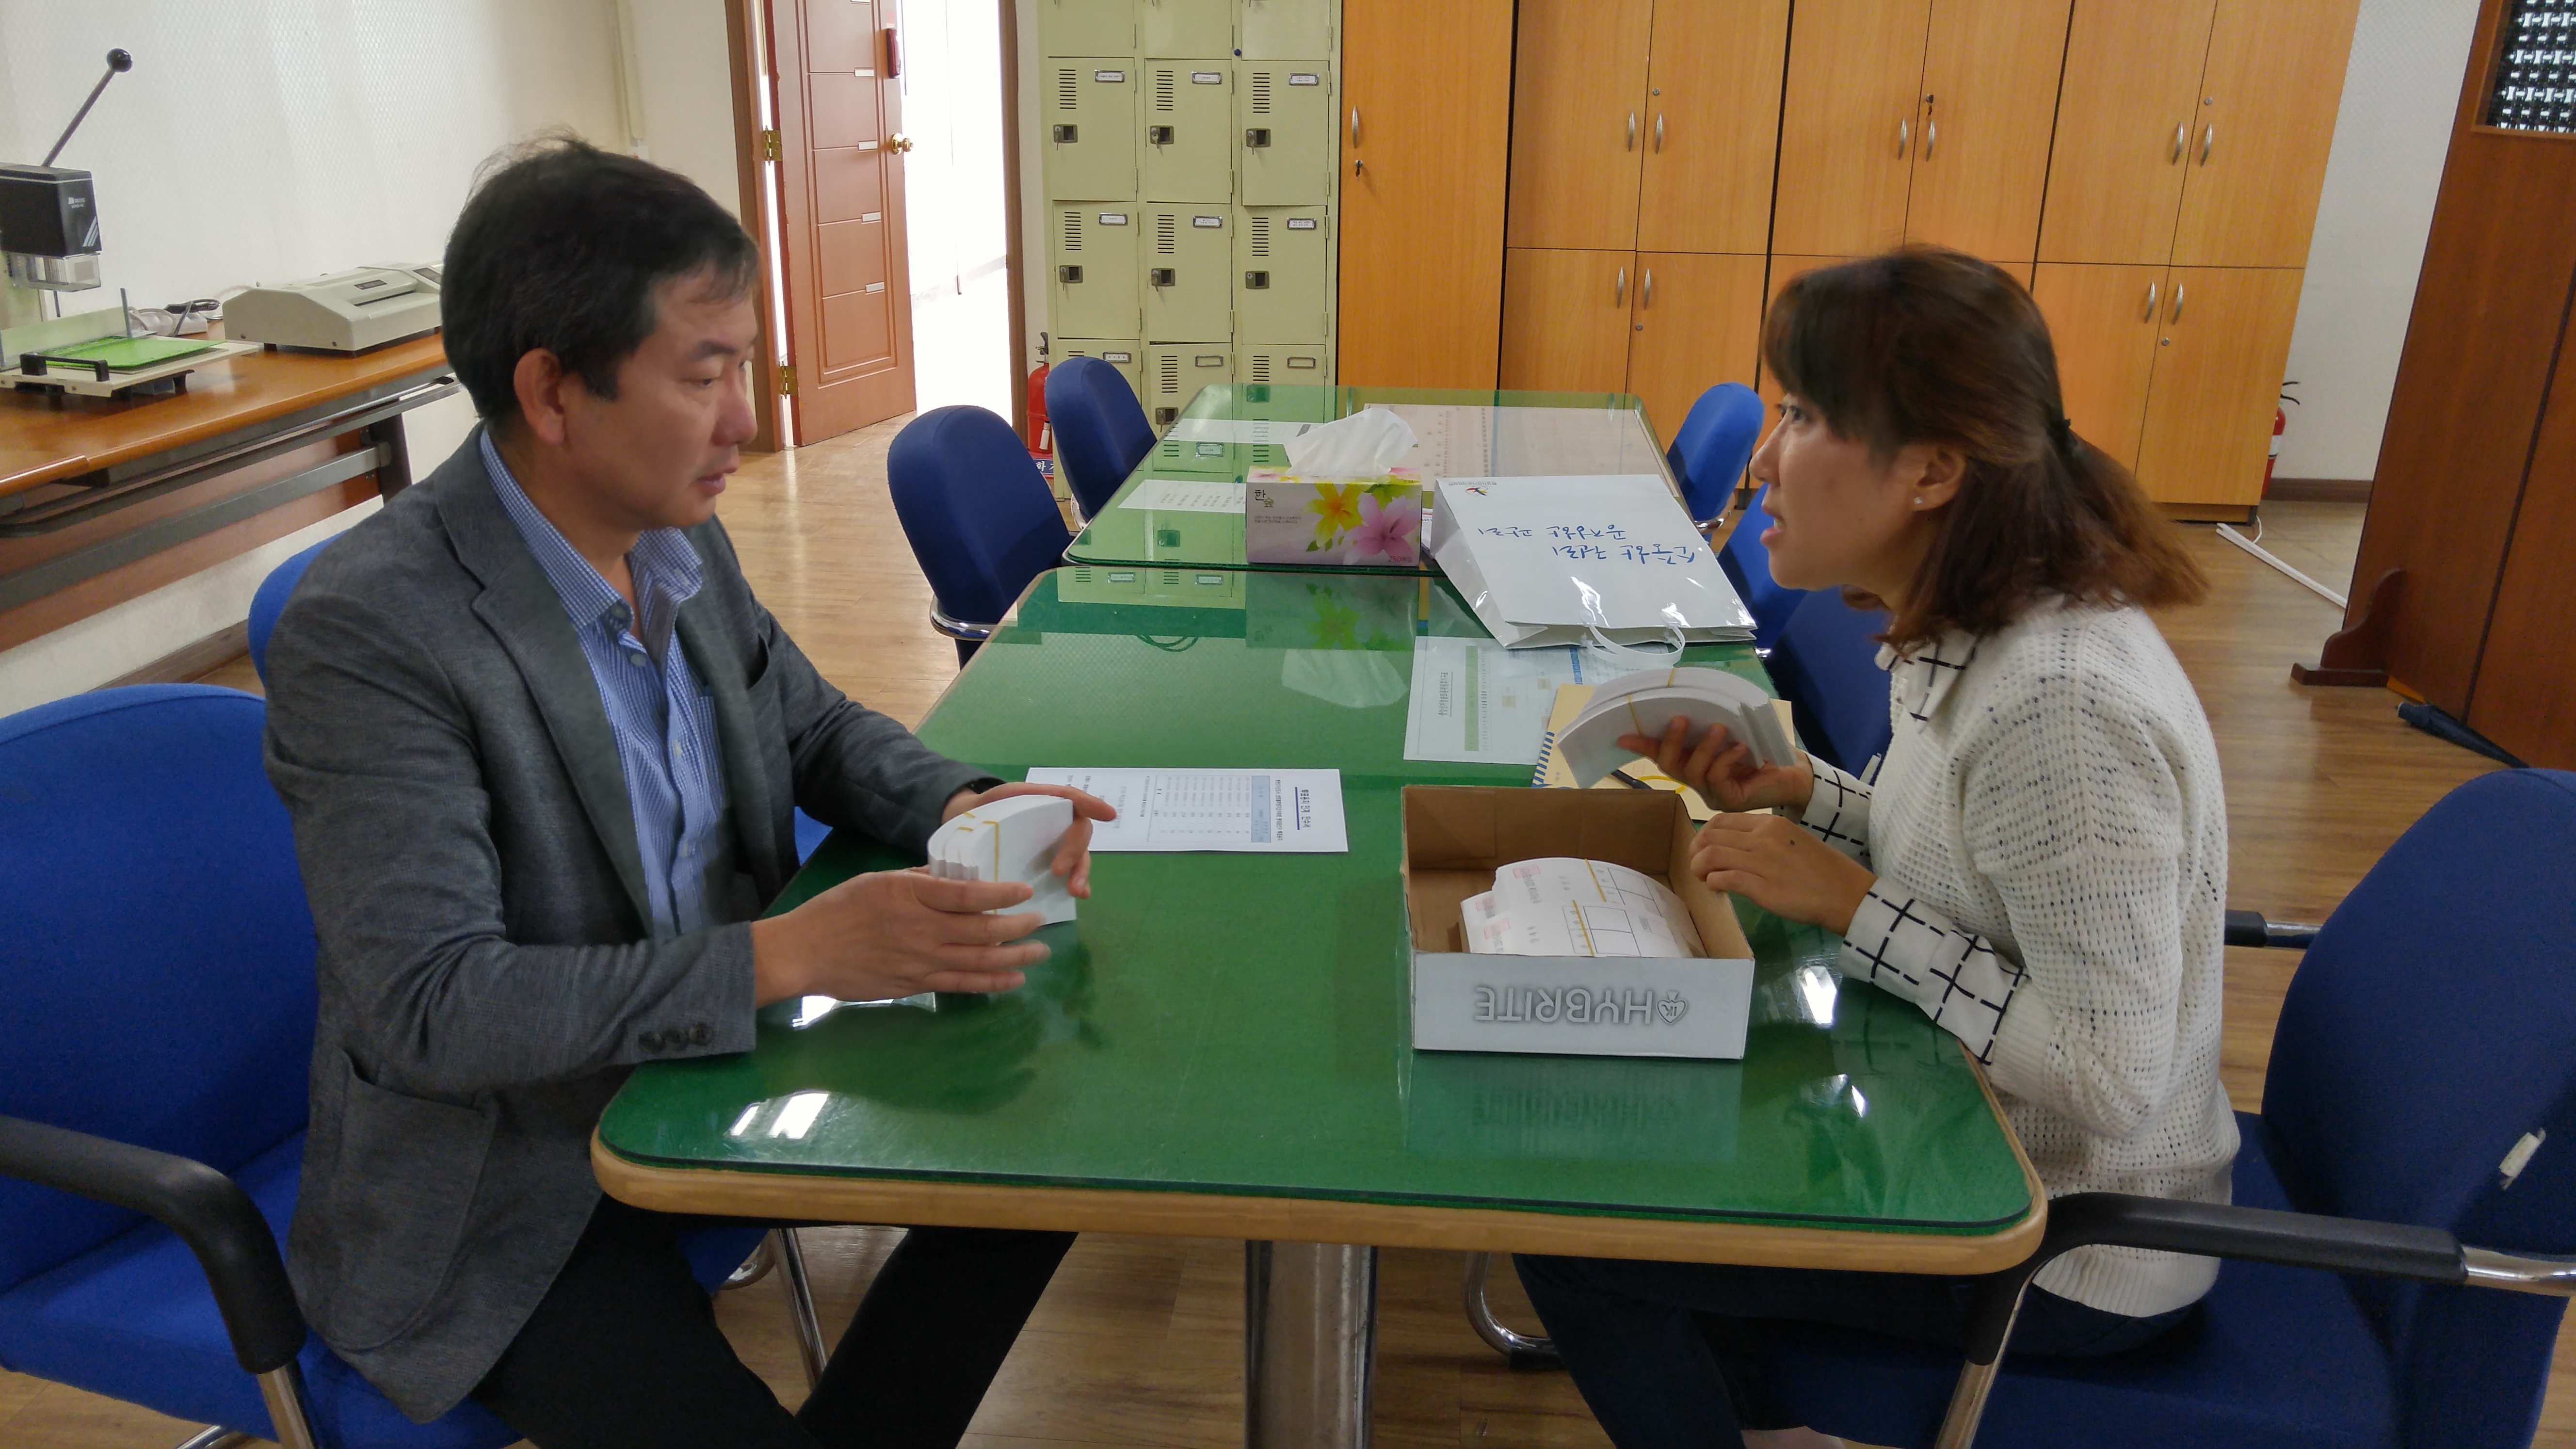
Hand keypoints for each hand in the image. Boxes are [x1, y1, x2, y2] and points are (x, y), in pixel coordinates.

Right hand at [751, 868, 1052, 1004]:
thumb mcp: (876, 880)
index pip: (966, 895)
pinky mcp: (914, 985)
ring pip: (977, 962)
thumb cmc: (838, 910)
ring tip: (1039, 952)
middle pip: (981, 930)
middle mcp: (920, 929)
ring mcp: (919, 961)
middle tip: (1041, 921)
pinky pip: (960, 985)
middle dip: (1018, 927)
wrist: (805, 952)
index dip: (1000, 894)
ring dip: (1014, 958)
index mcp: (909, 896)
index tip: (1024, 892)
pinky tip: (1012, 979)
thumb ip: (917, 880)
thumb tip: (951, 875)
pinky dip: (990, 983)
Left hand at [940, 781, 1117, 896]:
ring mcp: (1056, 844)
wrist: (966, 825)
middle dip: (1075, 851)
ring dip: (1081, 872)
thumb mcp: (1001, 796)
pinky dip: (1078, 882)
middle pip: (1079, 832)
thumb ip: (1019, 798)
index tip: (1109, 816)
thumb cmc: (987, 808)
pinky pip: (1070, 872)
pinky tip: (1079, 895)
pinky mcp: (1050, 864)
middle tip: (1060, 871)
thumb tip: (1041, 807)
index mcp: (1046, 801)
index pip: (1074, 799)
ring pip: (1079, 855)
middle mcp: (1057, 822)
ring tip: (1076, 891)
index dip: (1093, 805)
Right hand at [1618, 716, 1814, 813]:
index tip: (1623, 734)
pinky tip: (1741, 747)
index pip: (1662, 755)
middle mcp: (1698, 782)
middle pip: (1670, 766)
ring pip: (1694, 771)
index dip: (1643, 744)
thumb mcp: (1732, 732)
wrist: (1795, 773)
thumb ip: (1710, 726)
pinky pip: (1717, 778)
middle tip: (1680, 719)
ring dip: (1704, 746)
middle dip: (1671, 741)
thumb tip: (1689, 705)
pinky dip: (1726, 758)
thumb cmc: (1763, 749)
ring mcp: (1713, 794)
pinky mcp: (1730, 800)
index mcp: (1694, 764)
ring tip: (1719, 727)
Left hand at [1690, 813, 1874, 934]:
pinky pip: (1723, 878)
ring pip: (1710, 855)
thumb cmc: (1821, 870)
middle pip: (1709, 836)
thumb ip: (1763, 840)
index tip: (1705, 851)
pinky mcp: (1762, 887)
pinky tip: (1718, 889)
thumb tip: (1735, 849)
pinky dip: (1713, 883)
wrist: (1845, 893)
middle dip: (1696, 852)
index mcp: (1770, 823)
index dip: (1704, 836)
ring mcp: (1761, 862)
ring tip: (1705, 880)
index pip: (1721, 820)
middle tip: (1699, 868)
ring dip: (1699, 868)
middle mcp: (1762, 838)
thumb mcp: (1792, 841)